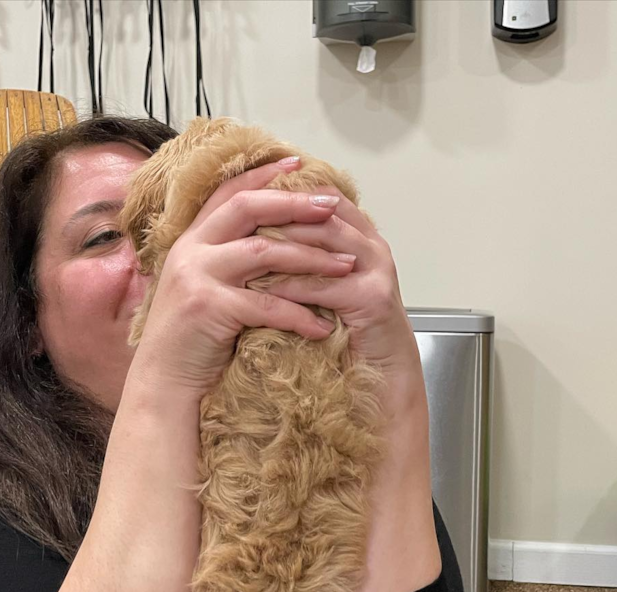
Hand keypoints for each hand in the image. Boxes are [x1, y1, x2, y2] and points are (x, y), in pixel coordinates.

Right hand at [129, 159, 357, 400]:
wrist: (162, 381)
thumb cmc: (192, 339)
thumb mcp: (205, 288)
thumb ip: (228, 262)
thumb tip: (273, 241)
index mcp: (191, 240)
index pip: (229, 193)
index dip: (263, 176)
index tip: (298, 165)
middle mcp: (190, 250)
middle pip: (248, 209)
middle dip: (294, 204)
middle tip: (332, 206)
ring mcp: (197, 276)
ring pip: (264, 252)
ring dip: (312, 258)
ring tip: (348, 266)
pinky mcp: (208, 308)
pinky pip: (266, 305)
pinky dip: (299, 314)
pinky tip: (322, 326)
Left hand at [258, 188, 424, 405]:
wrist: (381, 373)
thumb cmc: (347, 330)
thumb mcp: (322, 283)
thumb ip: (302, 256)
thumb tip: (253, 233)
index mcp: (361, 234)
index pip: (320, 195)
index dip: (285, 193)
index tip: (243, 201)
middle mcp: (372, 244)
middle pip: (320, 210)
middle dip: (276, 214)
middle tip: (235, 222)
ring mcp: (376, 268)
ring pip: (323, 238)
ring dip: (279, 244)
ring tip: (240, 250)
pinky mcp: (373, 298)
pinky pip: (322, 285)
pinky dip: (288, 286)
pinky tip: (259, 292)